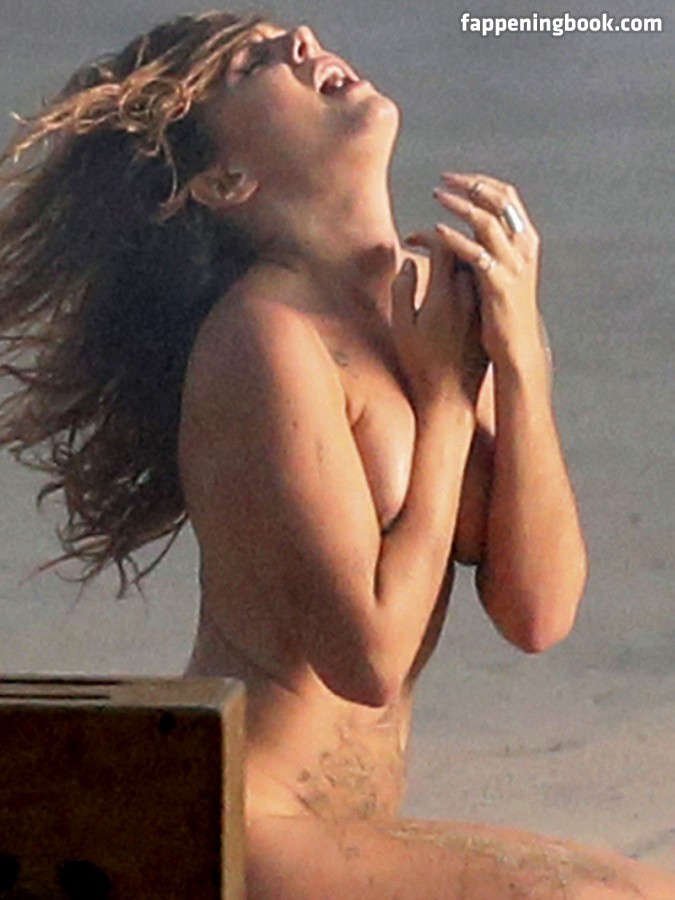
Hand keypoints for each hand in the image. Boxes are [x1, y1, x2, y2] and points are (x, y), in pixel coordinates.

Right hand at [390, 233, 485, 407]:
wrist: (450, 397)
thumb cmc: (420, 364)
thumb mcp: (401, 326)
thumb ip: (403, 288)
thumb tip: (409, 261)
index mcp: (444, 294)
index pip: (444, 244)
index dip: (428, 236)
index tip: (414, 240)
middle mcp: (469, 296)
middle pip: (467, 249)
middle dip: (449, 240)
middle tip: (430, 244)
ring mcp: (482, 306)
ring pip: (480, 266)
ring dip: (464, 256)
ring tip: (445, 259)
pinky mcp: (488, 316)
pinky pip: (484, 284)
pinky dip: (473, 275)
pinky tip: (459, 281)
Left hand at [428, 172, 542, 369]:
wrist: (515, 347)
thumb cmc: (501, 312)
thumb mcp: (497, 271)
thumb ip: (487, 247)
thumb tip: (463, 227)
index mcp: (524, 241)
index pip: (506, 196)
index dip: (480, 182)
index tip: (452, 178)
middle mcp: (523, 248)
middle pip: (498, 201)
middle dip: (469, 186)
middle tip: (441, 181)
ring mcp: (513, 266)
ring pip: (487, 223)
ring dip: (460, 205)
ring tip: (437, 196)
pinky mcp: (498, 285)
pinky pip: (476, 255)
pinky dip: (456, 239)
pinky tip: (437, 231)